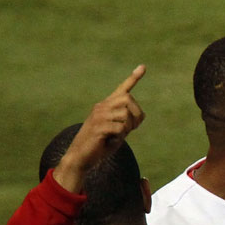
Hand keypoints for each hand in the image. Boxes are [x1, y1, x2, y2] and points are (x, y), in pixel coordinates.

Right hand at [54, 65, 145, 193]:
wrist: (81, 157)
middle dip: (136, 115)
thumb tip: (138, 116)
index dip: (133, 78)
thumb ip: (126, 122)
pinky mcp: (98, 126)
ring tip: (118, 136)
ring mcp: (99, 115)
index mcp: (106, 106)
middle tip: (131, 129)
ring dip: (128, 128)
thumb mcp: (117, 131)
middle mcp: (101, 106)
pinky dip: (120, 136)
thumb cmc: (100, 145)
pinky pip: (120, 127)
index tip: (143, 67)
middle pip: (129, 99)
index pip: (122, 89)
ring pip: (126, 114)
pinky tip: (110, 141)